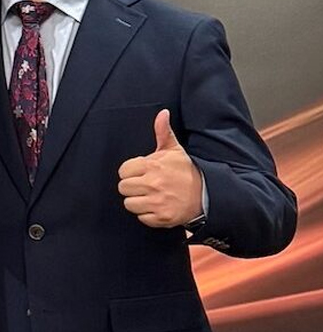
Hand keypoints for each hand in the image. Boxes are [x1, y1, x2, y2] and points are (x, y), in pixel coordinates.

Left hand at [117, 109, 203, 228]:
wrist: (207, 195)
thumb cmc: (186, 171)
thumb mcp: (175, 150)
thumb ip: (163, 132)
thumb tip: (162, 113)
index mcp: (153, 166)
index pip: (123, 171)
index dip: (131, 172)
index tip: (141, 173)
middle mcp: (154, 184)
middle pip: (123, 188)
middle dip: (133, 187)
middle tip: (147, 185)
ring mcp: (158, 202)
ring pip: (129, 204)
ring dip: (139, 202)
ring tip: (152, 196)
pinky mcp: (162, 217)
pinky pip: (141, 218)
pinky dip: (148, 215)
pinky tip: (158, 207)